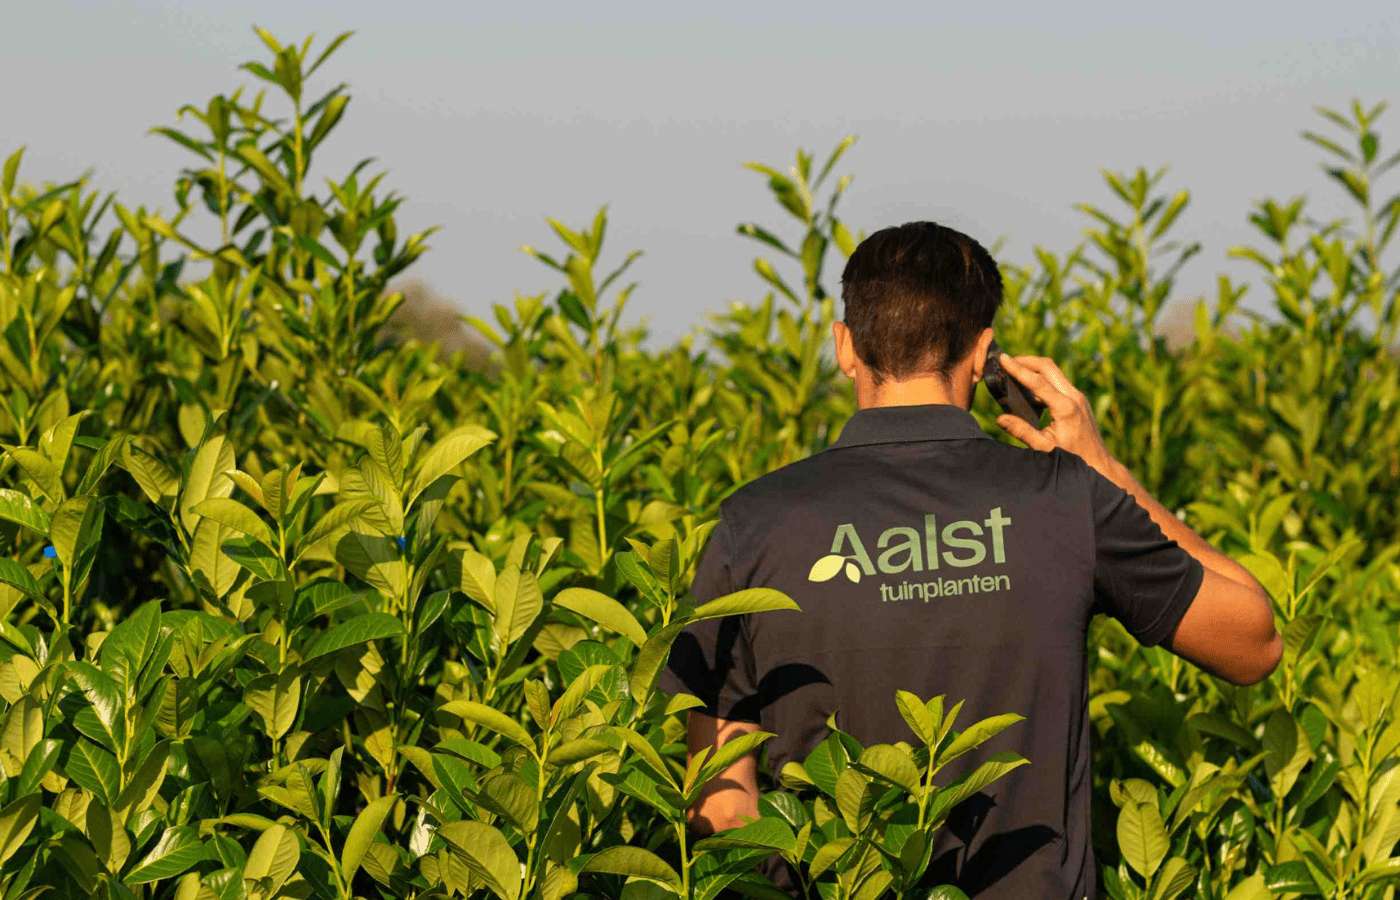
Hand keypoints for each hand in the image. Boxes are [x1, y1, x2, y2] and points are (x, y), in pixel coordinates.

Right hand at [994, 354, 1118, 477]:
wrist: (1099, 464)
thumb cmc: (1073, 458)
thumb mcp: (1044, 448)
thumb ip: (1022, 431)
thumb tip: (1000, 418)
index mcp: (1065, 408)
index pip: (1037, 381)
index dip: (1018, 368)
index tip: (1002, 358)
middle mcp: (1074, 397)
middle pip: (1048, 367)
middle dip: (1026, 360)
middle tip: (1006, 360)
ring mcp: (1078, 396)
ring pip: (1054, 372)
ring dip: (1034, 368)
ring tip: (1013, 371)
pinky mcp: (1078, 399)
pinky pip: (1058, 382)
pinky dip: (1041, 379)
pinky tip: (1028, 388)